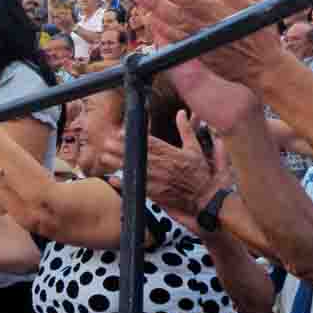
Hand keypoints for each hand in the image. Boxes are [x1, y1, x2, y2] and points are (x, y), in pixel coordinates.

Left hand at [104, 109, 221, 216]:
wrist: (208, 200)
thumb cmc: (202, 174)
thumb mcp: (196, 149)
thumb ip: (186, 130)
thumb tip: (181, 113)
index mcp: (174, 154)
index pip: (151, 143)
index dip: (135, 138)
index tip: (121, 132)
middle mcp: (165, 167)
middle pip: (140, 156)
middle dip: (122, 149)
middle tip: (106, 143)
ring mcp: (161, 182)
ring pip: (137, 171)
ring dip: (120, 164)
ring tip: (105, 158)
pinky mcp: (158, 195)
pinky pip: (140, 188)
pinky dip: (127, 184)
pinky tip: (115, 180)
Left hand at [135, 0, 284, 87]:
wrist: (263, 68)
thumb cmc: (262, 34)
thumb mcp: (261, 4)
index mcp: (234, 3)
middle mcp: (219, 17)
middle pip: (189, 0)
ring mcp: (208, 35)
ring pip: (178, 20)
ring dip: (157, 7)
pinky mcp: (201, 50)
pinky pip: (177, 39)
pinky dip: (163, 30)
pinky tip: (151, 19)